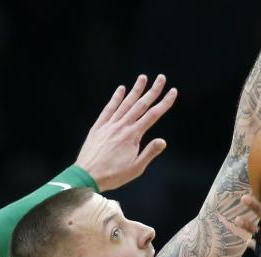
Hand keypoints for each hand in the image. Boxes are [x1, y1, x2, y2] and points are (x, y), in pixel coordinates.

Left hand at [75, 74, 177, 191]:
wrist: (87, 175)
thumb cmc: (113, 175)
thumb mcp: (136, 168)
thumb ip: (149, 152)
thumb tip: (163, 141)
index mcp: (133, 135)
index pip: (153, 115)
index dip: (164, 102)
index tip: (173, 91)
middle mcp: (122, 126)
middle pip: (141, 104)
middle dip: (153, 90)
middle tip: (161, 78)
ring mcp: (109, 124)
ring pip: (125, 103)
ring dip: (135, 90)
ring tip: (143, 77)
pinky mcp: (99, 127)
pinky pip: (109, 109)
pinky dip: (116, 98)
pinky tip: (121, 89)